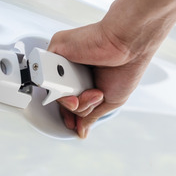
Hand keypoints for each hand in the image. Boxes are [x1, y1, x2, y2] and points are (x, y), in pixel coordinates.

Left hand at [47, 18, 158, 138]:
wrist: (128, 45)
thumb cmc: (127, 67)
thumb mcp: (111, 100)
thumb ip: (92, 116)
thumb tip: (82, 131)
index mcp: (87, 79)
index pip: (70, 100)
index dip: (71, 114)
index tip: (74, 124)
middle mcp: (75, 69)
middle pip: (63, 99)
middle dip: (79, 107)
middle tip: (96, 96)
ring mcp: (65, 59)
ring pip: (55, 91)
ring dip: (74, 98)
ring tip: (93, 90)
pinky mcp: (57, 48)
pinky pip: (47, 74)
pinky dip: (61, 83)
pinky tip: (76, 80)